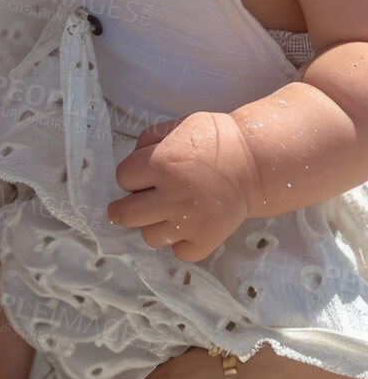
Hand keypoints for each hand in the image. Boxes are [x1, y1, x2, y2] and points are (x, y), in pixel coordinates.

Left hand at [107, 111, 257, 261]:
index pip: (123, 178)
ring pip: (149, 237)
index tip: (142, 176)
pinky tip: (188, 226)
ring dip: (154, 225)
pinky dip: (181, 242)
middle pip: (125, 215)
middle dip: (122, 209)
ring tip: (168, 214)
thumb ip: (149, 140)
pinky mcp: (206, 240)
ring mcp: (189, 221)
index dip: (131, 175)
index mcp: (162, 163)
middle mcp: (172, 195)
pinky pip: (178, 252)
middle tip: (128, 207)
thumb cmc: (216, 140)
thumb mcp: (179, 126)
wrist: (254, 162)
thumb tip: (131, 163)